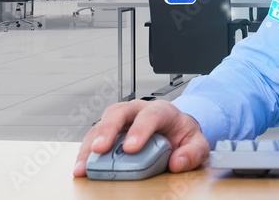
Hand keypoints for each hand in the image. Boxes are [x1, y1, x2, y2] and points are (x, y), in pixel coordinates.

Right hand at [73, 100, 209, 176]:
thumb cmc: (182, 133)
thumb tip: (177, 163)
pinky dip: (86, 153)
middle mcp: (137, 111)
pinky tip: (82, 167)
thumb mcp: (196, 142)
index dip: (140, 130)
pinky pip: (94, 139)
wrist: (176, 129)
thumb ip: (192, 152)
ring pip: (101, 125)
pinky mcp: (110, 132)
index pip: (150, 115)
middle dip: (107, 130)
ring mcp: (121, 120)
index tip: (131, 148)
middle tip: (100, 149)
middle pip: (118, 112)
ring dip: (90, 145)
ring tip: (84, 166)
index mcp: (161, 110)